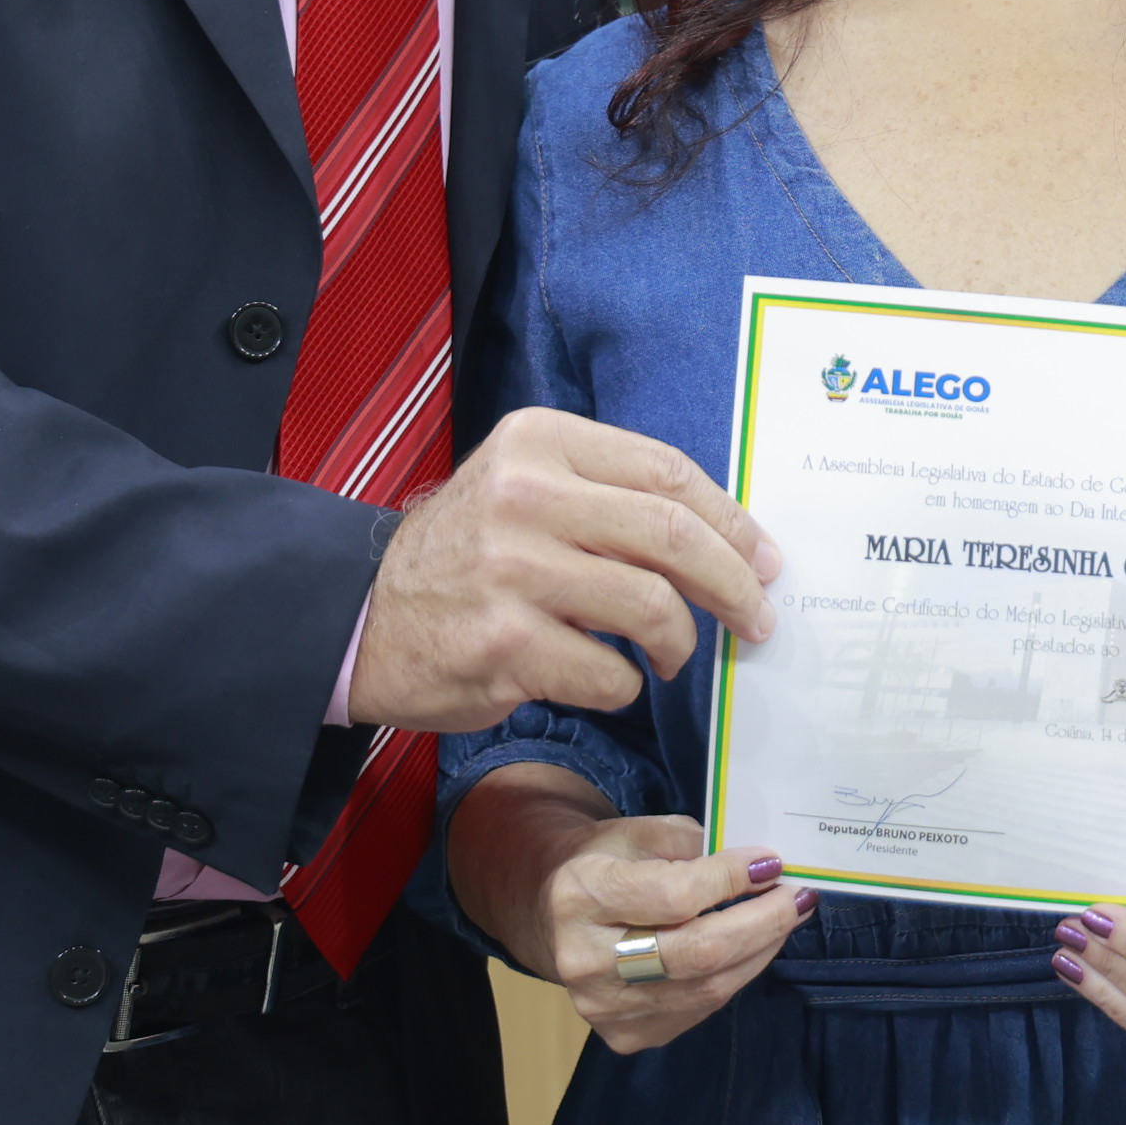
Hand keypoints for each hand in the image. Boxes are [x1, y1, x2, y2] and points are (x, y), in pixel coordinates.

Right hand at [348, 408, 782, 731]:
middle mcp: (525, 495)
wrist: (360, 618)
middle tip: (758, 616)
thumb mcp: (526, 486)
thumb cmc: (467, 554)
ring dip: (681, 643)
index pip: (668, 473)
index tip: (765, 558)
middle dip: (734, 584)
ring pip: (653, 607)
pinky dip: (624, 684)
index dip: (732, 521)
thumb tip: (729, 537)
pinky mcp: (504, 645)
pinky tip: (605, 678)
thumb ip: (612, 494)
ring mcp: (512, 572)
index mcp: (540, 440)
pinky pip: (610, 674)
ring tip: (673, 655)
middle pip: (673, 537)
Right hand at [445, 765, 812, 1053]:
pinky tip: (752, 946)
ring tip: (786, 917)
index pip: (673, 896)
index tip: (770, 862)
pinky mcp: (625, 1035)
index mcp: (581, 896)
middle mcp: (584, 960)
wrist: (552, 913)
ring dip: (759, 950)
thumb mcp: (637, 832)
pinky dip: (736, 976)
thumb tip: (759, 864)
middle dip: (762, 923)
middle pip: (697, 954)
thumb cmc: (606, 862)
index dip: (730, 880)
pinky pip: (699, 1010)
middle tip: (797, 896)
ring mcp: (603, 1008)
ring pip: (706, 989)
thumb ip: (693, 844)